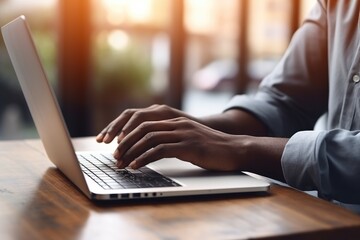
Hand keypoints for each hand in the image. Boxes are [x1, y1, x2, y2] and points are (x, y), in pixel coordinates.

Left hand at [110, 116, 252, 170]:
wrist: (235, 149)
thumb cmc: (212, 148)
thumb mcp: (189, 139)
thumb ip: (173, 139)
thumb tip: (153, 149)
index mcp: (176, 121)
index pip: (145, 122)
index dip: (128, 133)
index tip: (118, 146)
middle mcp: (177, 123)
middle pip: (142, 128)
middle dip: (125, 142)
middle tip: (115, 156)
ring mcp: (183, 133)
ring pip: (149, 138)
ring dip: (131, 151)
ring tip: (121, 163)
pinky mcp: (189, 146)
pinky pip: (160, 150)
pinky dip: (144, 158)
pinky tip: (136, 166)